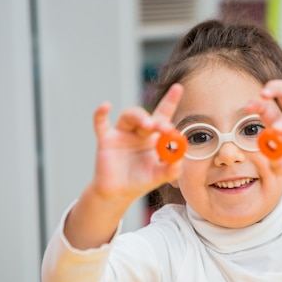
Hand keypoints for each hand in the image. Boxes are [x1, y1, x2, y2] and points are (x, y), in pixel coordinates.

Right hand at [90, 84, 183, 201]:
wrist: (118, 194)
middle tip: (164, 127)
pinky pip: (100, 123)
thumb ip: (173, 168)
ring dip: (139, 117)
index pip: (163, 116)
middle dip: (156, 120)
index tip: (178, 87)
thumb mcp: (160, 177)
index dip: (170, 101)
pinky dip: (100, 114)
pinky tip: (106, 107)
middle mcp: (138, 132)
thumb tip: (180, 157)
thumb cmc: (140, 181)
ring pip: (128, 115)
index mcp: (154, 138)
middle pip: (147, 116)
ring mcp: (121, 134)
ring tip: (148, 125)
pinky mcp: (105, 140)